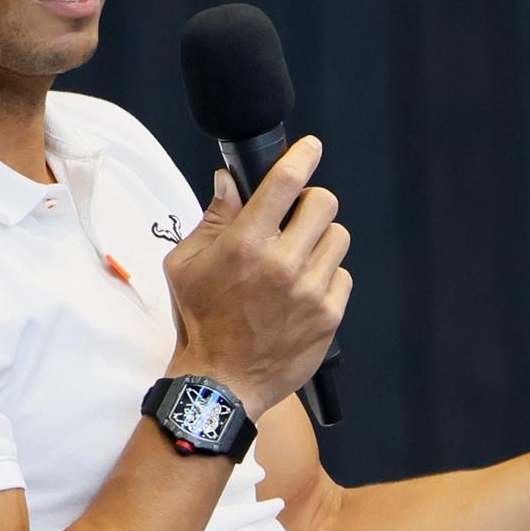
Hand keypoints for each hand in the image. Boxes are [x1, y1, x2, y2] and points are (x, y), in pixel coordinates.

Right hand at [161, 137, 350, 415]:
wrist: (221, 382)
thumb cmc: (201, 322)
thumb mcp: (187, 265)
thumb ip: (213, 219)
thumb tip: (229, 182)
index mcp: (244, 245)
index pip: (284, 183)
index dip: (302, 157)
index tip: (310, 148)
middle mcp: (282, 263)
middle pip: (324, 203)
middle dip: (311, 204)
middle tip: (296, 218)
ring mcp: (310, 290)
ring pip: (337, 238)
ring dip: (319, 241)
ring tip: (297, 260)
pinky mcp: (329, 314)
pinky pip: (342, 275)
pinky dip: (326, 277)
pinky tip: (303, 291)